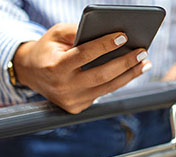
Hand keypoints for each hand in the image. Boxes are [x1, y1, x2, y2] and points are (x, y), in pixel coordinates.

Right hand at [13, 23, 151, 113]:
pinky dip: (118, 81)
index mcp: (54, 67)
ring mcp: (71, 100)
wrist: (30, 72)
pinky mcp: (77, 107)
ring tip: (145, 62)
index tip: (123, 36)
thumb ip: (78, 30)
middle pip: (101, 75)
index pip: (84, 55)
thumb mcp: (57, 34)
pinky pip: (103, 93)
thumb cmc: (48, 48)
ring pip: (107, 87)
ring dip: (129, 75)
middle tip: (143, 51)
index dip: (104, 45)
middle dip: (125, 62)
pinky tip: (131, 71)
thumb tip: (109, 32)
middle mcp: (63, 87)